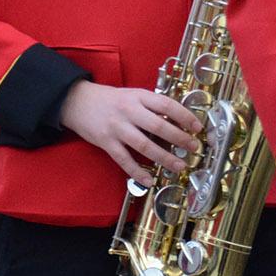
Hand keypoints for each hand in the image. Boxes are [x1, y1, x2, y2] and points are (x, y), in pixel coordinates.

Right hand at [59, 81, 202, 186]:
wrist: (77, 101)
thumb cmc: (110, 99)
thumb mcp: (132, 95)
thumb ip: (151, 107)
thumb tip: (177, 123)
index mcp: (138, 96)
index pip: (166, 105)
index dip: (184, 116)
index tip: (197, 127)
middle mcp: (128, 111)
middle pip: (158, 126)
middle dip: (179, 138)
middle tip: (193, 148)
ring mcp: (117, 127)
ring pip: (144, 145)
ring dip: (164, 157)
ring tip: (179, 166)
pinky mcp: (106, 142)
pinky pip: (124, 159)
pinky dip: (137, 171)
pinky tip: (149, 179)